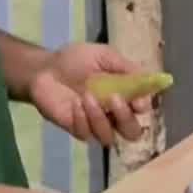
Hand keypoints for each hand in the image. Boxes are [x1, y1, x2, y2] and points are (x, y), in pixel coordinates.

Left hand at [28, 43, 152, 145]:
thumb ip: (125, 67)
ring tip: (87, 97)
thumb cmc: (75, 60)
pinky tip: (74, 104)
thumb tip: (148, 80)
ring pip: (109, 137)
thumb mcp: (103, 55)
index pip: (142, 109)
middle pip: (132, 132)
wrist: (44, 68)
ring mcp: (94, 124)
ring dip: (100, 118)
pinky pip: (86, 134)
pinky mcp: (77, 130)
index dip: (143, 107)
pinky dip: (81, 118)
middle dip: (126, 118)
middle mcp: (113, 114)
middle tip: (114, 99)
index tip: (139, 101)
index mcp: (124, 95)